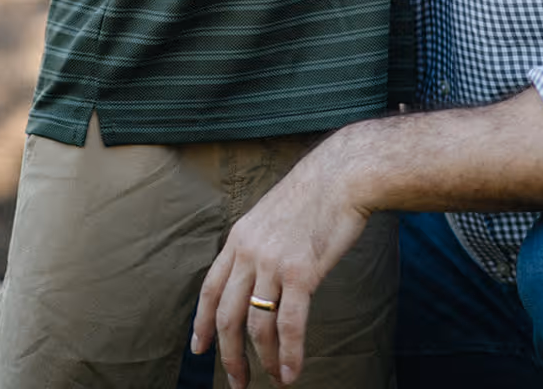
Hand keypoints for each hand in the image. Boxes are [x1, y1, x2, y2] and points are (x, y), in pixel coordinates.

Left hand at [191, 136, 368, 387]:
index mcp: (240, 237)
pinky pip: (289, 325)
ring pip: (257, 325)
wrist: (343, 174)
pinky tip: (292, 372)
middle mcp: (249, 252)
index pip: (210, 288)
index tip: (199, 348)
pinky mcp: (301, 272)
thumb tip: (260, 274)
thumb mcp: (272, 213)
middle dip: (229, 355)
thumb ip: (260, 242)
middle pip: (227, 316)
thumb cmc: (315, 192)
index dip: (202, 322)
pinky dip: (289, 354)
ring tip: (274, 380)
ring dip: (263, 360)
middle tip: (237, 382)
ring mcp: (273, 263)